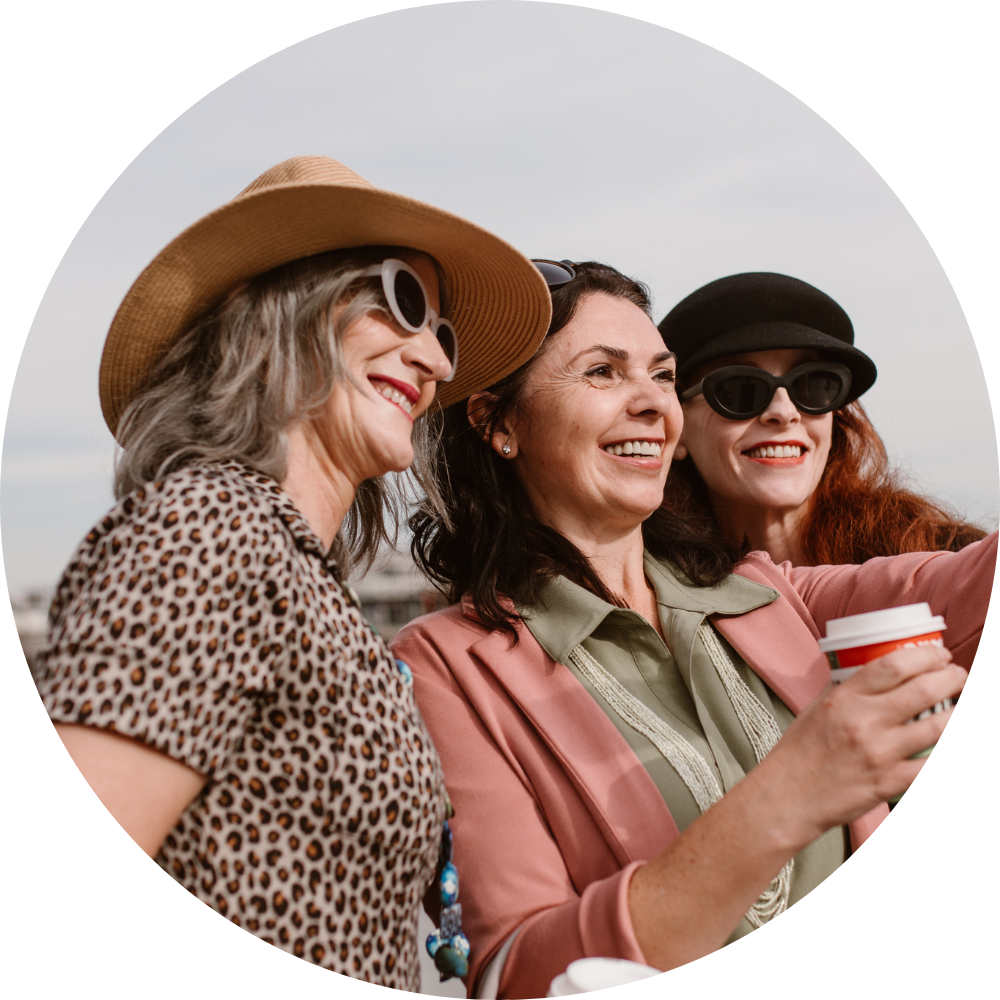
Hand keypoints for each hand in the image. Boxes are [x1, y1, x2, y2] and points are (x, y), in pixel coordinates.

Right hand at [760, 644, 966, 845]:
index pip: (893, 666)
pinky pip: (930, 764)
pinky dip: (943, 755)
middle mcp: (864, 721)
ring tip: (957, 710)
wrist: (788, 796)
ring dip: (955, 715)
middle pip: (923, 690)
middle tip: (956, 674)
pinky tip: (946, 748)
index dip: (924, 655)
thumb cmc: (799, 752)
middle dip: (950, 677)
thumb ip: (846, 690)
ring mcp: (879, 753)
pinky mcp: (889, 782)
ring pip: (937, 727)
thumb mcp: (816, 708)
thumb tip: (875, 677)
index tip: (938, 653)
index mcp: (844, 698)